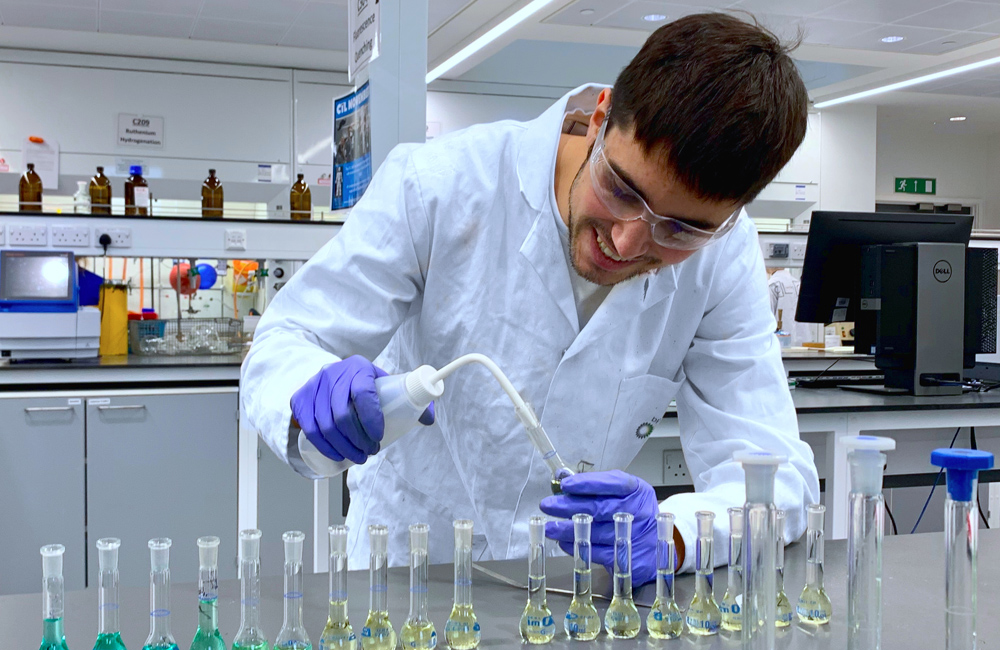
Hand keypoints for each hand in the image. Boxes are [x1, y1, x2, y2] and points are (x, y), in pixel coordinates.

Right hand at [290, 356, 434, 464]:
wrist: (331, 375)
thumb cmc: (362, 383)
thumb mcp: (383, 384)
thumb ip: (408, 399)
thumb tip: (428, 418)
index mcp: (358, 367)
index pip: (364, 393)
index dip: (371, 418)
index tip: (379, 436)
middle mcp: (332, 374)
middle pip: (342, 415)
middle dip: (358, 440)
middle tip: (370, 451)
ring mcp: (313, 386)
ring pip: (325, 426)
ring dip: (343, 448)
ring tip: (358, 457)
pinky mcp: (299, 399)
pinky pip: (309, 429)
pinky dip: (324, 447)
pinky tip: (337, 454)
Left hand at [540, 470, 658, 585]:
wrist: (656, 544)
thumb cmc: (634, 513)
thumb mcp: (623, 492)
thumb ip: (597, 486)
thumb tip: (563, 480)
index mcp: (636, 490)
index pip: (611, 483)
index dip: (587, 484)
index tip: (565, 485)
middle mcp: (638, 511)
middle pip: (600, 508)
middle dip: (570, 506)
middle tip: (549, 505)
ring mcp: (633, 535)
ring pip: (595, 531)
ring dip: (568, 529)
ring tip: (550, 527)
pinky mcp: (627, 557)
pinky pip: (597, 552)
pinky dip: (577, 546)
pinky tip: (563, 542)